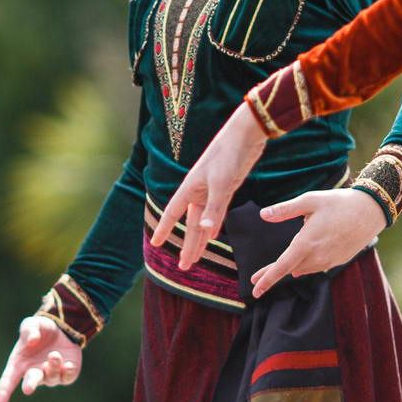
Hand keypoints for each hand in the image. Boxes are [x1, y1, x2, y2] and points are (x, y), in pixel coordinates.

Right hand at [0, 315, 83, 401]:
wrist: (61, 329)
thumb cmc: (40, 330)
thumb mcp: (31, 324)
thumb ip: (29, 329)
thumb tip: (32, 340)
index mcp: (19, 364)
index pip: (7, 381)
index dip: (2, 394)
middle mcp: (34, 372)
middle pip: (30, 382)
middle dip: (29, 385)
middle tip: (27, 389)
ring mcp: (50, 375)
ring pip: (51, 377)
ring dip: (52, 367)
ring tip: (54, 355)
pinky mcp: (66, 374)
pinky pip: (67, 378)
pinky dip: (67, 373)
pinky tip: (68, 365)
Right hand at [151, 103, 266, 271]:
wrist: (245, 134)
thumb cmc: (229, 154)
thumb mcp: (221, 181)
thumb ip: (215, 207)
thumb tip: (207, 230)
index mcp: (190, 187)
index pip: (171, 213)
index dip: (164, 229)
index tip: (156, 244)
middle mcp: (198, 191)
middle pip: (190, 224)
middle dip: (187, 245)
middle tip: (184, 267)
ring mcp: (213, 190)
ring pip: (204, 221)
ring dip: (201, 239)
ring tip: (197, 258)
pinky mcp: (227, 188)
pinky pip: (218, 212)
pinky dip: (215, 225)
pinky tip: (214, 235)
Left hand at [246, 189, 388, 297]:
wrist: (371, 211)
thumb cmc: (339, 203)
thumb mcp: (310, 201)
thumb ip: (285, 210)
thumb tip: (263, 215)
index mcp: (307, 242)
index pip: (282, 266)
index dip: (267, 278)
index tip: (255, 290)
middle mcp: (318, 256)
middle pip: (290, 269)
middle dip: (272, 274)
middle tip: (255, 281)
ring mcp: (329, 261)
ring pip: (304, 268)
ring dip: (290, 268)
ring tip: (275, 270)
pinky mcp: (338, 260)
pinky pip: (316, 267)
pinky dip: (305, 266)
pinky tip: (299, 268)